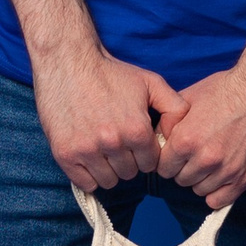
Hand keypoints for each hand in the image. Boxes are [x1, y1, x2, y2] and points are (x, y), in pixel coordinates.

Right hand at [34, 47, 182, 191]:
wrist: (68, 63)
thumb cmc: (111, 73)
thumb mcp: (151, 82)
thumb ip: (175, 108)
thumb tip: (179, 135)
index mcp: (136, 130)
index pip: (150, 164)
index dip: (145, 153)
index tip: (135, 141)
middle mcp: (113, 143)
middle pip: (130, 173)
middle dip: (128, 160)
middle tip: (118, 142)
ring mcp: (87, 150)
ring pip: (109, 181)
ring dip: (109, 169)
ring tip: (104, 149)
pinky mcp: (65, 154)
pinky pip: (85, 183)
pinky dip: (89, 174)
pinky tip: (89, 156)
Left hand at [155, 56, 245, 209]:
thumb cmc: (227, 88)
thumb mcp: (189, 97)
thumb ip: (168, 121)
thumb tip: (157, 138)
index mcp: (186, 140)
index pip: (163, 168)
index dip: (168, 159)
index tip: (177, 153)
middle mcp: (205, 159)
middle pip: (180, 180)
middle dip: (184, 168)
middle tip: (195, 154)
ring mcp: (227, 170)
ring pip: (199, 190)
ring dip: (202, 178)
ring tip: (210, 160)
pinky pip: (220, 200)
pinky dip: (217, 192)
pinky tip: (220, 176)